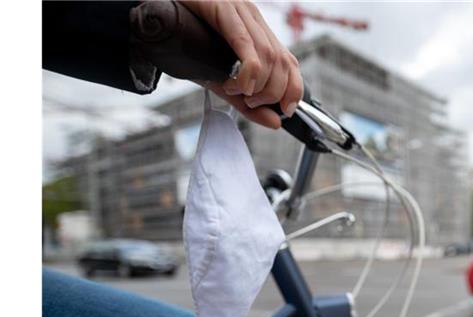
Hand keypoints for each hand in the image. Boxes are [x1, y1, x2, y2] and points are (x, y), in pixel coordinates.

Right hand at [181, 0, 302, 128]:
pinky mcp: (223, 8)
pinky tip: (236, 83)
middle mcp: (253, 19)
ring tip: (238, 92)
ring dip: (259, 85)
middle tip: (250, 102)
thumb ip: (249, 104)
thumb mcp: (222, 80)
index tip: (285, 110)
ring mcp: (239, 11)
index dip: (294, 89)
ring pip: (269, 56)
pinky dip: (248, 71)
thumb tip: (276, 123)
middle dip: (273, 92)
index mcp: (258, 32)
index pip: (291, 62)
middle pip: (283, 62)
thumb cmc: (186, 45)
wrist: (152, 17)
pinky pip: (246, 44)